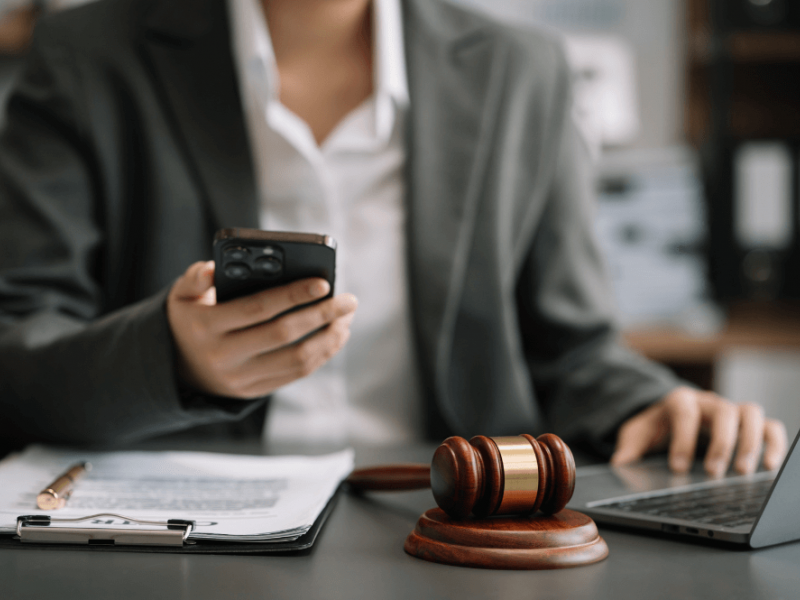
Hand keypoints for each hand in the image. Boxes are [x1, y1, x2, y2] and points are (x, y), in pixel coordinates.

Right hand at [166, 261, 356, 397]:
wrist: (179, 368)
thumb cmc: (191, 319)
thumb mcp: (181, 296)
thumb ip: (195, 278)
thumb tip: (213, 268)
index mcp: (207, 327)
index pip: (258, 309)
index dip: (293, 295)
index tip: (324, 283)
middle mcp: (225, 356)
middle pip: (284, 334)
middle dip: (322, 315)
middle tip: (349, 300)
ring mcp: (241, 378)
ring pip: (296, 359)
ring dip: (328, 339)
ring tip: (346, 319)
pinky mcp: (255, 391)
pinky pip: (295, 374)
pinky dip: (321, 355)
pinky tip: (335, 336)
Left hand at [610, 386, 787, 476]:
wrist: (669, 411)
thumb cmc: (656, 424)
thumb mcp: (637, 432)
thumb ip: (628, 447)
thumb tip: (619, 464)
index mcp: (679, 400)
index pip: (684, 413)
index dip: (682, 439)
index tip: (678, 467)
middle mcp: (708, 401)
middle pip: (723, 411)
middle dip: (721, 442)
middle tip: (714, 473)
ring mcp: (730, 409)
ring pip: (749, 414)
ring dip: (749, 442)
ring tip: (743, 472)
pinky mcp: (746, 422)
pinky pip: (769, 425)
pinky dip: (773, 443)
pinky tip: (769, 466)